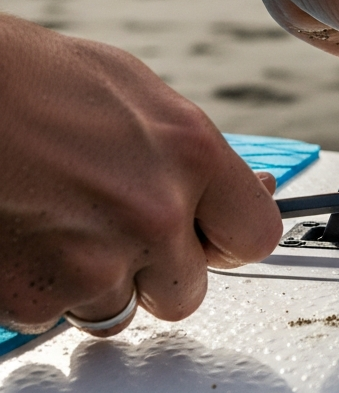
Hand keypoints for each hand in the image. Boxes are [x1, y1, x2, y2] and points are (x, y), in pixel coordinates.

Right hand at [0, 16, 281, 336]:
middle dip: (158, 272)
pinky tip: (28, 233)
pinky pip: (57, 313)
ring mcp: (98, 260)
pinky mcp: (38, 295)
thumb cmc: (34, 79)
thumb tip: (254, 188)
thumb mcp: (141, 97)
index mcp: (194, 153)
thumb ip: (198, 156)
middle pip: (188, 291)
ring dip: (95, 281)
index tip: (214, 241)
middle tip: (117, 229)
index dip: (230, 242)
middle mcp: (156, 212)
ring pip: (119, 309)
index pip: (256, 236)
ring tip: (61, 219)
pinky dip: (42, 287)